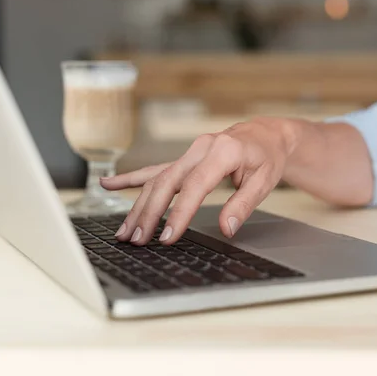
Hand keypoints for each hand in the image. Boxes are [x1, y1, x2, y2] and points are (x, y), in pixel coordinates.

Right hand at [100, 117, 299, 244]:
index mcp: (222, 151)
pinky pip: (154, 169)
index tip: (167, 237)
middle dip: (149, 213)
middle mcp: (200, 149)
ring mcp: (189, 152)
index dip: (179, 213)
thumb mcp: (265, 181)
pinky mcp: (183, 159)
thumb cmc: (267, 157)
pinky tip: (109, 184)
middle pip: (166, 182)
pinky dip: (130, 178)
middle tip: (137, 240)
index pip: (194, 186)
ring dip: (138, 205)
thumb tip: (227, 228)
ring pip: (156, 179)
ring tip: (123, 231)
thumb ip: (243, 205)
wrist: (265, 135)